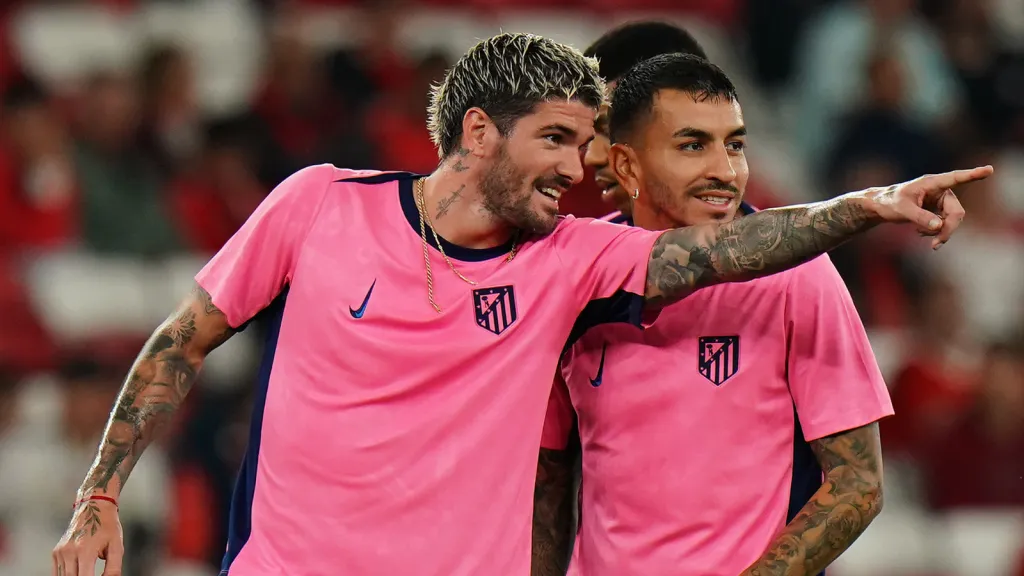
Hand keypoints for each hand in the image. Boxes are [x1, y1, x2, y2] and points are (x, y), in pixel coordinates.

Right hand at [53, 499, 123, 575]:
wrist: (94, 508)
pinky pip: (57, 572)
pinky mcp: (56, 552)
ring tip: (86, 573)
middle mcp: (69, 551)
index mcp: (85, 550)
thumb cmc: (107, 525)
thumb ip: (113, 567)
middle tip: (91, 575)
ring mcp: (60, 552)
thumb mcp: (117, 545)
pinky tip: (76, 573)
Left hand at [865, 165, 992, 248]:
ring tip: (922, 236)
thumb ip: (920, 217)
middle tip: (935, 244)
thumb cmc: (889, 203)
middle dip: (948, 229)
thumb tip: (938, 226)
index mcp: (932, 183)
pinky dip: (936, 232)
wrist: (881, 207)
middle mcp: (941, 190)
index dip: (973, 175)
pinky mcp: (938, 210)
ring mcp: (941, 201)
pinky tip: (921, 233)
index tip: (989, 170)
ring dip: (941, 232)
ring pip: (952, 220)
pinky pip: (945, 224)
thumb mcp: (902, 210)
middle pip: (956, 212)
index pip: (956, 178)